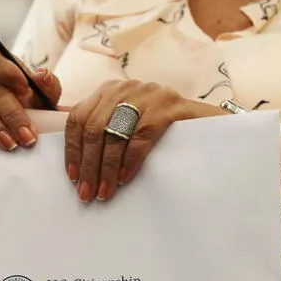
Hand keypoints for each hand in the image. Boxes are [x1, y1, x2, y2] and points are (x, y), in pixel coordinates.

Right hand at [0, 45, 61, 150]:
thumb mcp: (45, 101)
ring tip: (8, 141)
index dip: (8, 69)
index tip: (24, 88)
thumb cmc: (30, 113)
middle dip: (13, 114)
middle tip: (27, 136)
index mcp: (2, 66)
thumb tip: (42, 74)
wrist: (14, 135)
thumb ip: (48, 87)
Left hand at [65, 79, 227, 202]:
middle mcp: (124, 88)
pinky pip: (141, 137)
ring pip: (114, 134)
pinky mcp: (168, 106)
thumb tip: (77, 166)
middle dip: (88, 165)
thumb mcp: (127, 122)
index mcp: (108, 91)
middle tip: (86, 192)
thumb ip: (104, 132)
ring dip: (105, 168)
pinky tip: (123, 178)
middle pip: (94, 129)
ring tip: (103, 191)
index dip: (72, 149)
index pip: (78, 118)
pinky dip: (129, 161)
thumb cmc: (161, 126)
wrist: (208, 120)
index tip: (72, 177)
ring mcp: (147, 95)